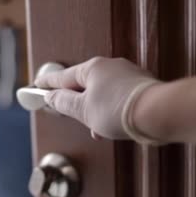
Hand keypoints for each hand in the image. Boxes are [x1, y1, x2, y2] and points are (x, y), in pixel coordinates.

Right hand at [34, 57, 158, 139]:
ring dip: (96, 111)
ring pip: (103, 93)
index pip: (63, 76)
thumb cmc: (119, 110)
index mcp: (92, 68)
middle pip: (84, 84)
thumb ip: (64, 103)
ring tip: (98, 130)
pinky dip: (112, 112)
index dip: (48, 84)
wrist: (158, 114)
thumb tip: (52, 97)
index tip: (37, 87)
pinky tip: (114, 128)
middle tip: (68, 113)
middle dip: (77, 102)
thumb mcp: (83, 111)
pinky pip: (119, 98)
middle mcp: (111, 66)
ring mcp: (128, 75)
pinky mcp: (141, 87)